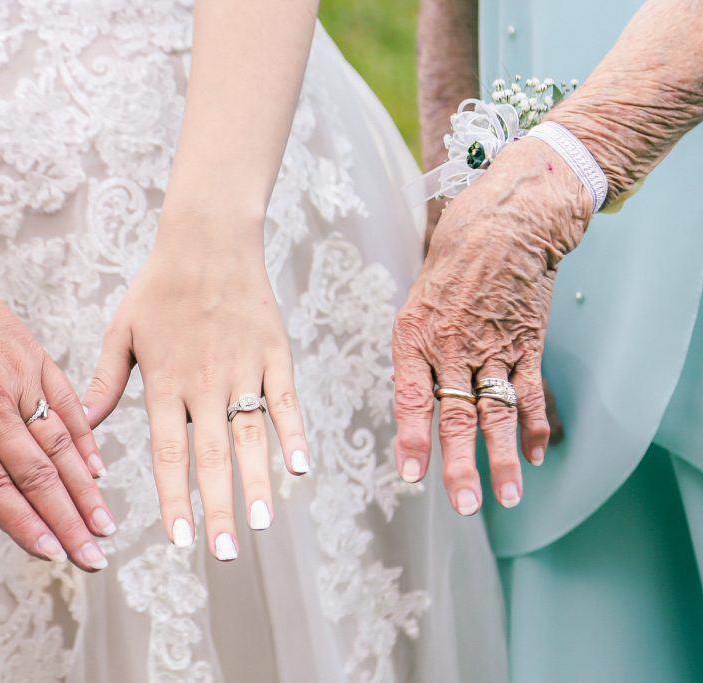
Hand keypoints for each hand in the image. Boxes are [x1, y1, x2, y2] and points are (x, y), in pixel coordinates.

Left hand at [0, 231, 114, 571]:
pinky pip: (65, 402)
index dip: (23, 525)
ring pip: (58, 443)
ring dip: (85, 488)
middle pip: (35, 475)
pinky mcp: (29, 354)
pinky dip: (84, 436)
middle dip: (68, 522)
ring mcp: (13, 378)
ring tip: (106, 523)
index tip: (51, 556)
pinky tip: (98, 467)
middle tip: (93, 559)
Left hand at [82, 214, 308, 559]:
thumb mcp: (121, 331)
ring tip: (263, 523)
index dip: (173, 499)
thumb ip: (105, 382)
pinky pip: (286, 400)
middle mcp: (204, 383)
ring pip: (252, 436)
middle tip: (225, 553)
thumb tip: (81, 426)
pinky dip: (295, 433)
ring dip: (258, 483)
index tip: (176, 541)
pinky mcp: (275, 353)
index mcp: (165, 382)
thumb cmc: (159, 287)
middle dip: (217, 509)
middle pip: (212, 456)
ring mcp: (244, 369)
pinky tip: (300, 468)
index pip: (168, 453)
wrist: (208, 239)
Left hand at [391, 140, 588, 514]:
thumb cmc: (450, 260)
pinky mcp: (526, 345)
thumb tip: (414, 396)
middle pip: (456, 416)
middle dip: (459, 466)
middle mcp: (452, 348)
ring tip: (506, 497)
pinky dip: (536, 426)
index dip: (412, 440)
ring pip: (497, 413)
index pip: (409, 399)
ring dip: (502, 458)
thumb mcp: (415, 301)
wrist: (503, 223)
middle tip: (462, 505)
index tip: (412, 477)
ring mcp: (493, 348)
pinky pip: (532, 392)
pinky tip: (537, 455)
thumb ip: (415, 351)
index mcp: (414, 337)